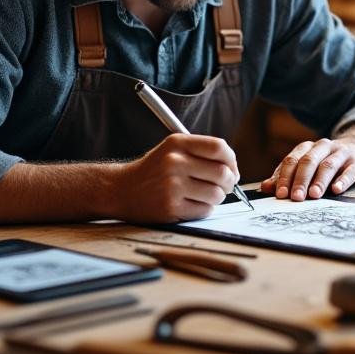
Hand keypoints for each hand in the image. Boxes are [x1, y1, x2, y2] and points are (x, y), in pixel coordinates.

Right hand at [111, 133, 238, 222]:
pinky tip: (191, 204)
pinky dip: (204, 209)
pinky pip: (204, 210)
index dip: (232, 160)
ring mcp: (172, 186)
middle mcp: (174, 162)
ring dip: (216, 198)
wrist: (121, 190)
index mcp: (177, 143)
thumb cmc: (154, 171)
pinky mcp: (171, 207)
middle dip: (229, 183)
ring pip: (216, 194)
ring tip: (203, 195)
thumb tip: (233, 170)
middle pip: (222, 173)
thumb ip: (201, 153)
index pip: (218, 147)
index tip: (231, 168)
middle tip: (223, 186)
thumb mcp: (172, 150)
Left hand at [260, 136, 354, 200]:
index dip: (285, 177)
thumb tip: (265, 187)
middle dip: (301, 180)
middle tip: (296, 197)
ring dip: (320, 181)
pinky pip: (350, 170)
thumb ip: (286, 177)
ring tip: (314, 195)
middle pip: (308, 162)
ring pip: (328, 165)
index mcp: (307, 148)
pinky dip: (343, 180)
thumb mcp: (306, 168)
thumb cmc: (326, 163)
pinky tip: (337, 189)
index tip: (280, 194)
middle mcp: (323, 147)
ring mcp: (341, 153)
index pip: (292, 160)